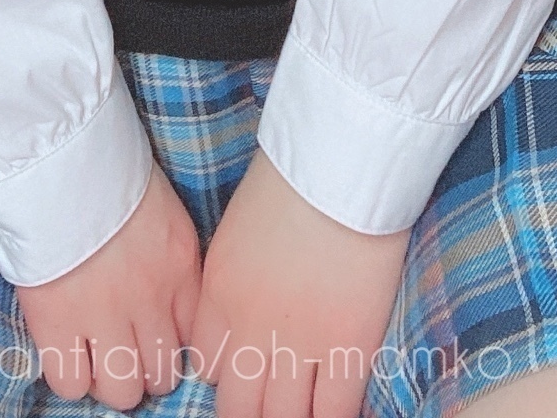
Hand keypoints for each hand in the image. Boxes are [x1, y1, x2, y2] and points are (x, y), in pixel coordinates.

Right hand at [15, 159, 202, 409]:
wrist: (62, 154)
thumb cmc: (110, 171)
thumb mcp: (163, 211)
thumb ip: (173, 261)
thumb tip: (169, 299)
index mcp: (179, 269)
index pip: (195, 341)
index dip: (173, 348)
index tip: (155, 340)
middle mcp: (150, 300)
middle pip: (161, 376)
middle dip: (144, 370)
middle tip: (124, 351)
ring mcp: (104, 316)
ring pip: (122, 390)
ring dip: (110, 380)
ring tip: (94, 356)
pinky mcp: (57, 322)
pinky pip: (71, 383)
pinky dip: (70, 376)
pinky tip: (66, 352)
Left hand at [188, 148, 407, 417]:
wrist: (339, 164)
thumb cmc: (293, 178)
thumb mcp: (240, 228)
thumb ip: (237, 276)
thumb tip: (248, 305)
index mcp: (219, 294)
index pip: (207, 365)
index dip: (228, 371)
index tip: (246, 366)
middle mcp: (250, 329)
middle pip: (238, 406)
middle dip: (252, 410)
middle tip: (270, 401)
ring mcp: (299, 344)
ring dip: (290, 417)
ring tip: (302, 407)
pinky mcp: (348, 346)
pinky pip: (335, 411)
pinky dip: (334, 417)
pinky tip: (336, 409)